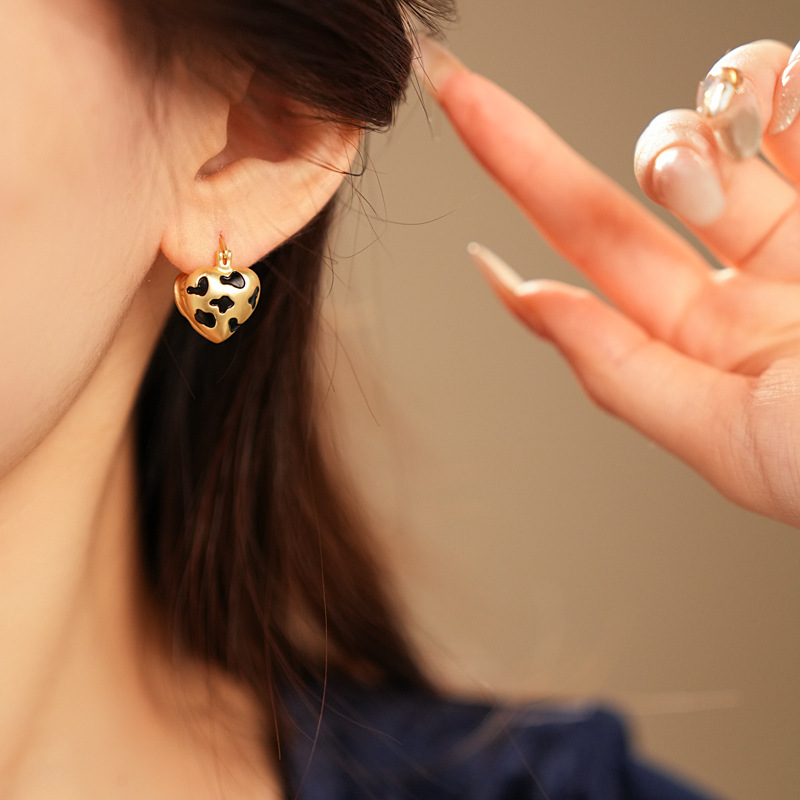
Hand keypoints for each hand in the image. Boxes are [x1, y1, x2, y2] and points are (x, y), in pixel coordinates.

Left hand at [417, 37, 799, 527]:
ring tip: (732, 151)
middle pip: (623, 187)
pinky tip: (784, 103)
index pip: (585, 250)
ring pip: (716, 122)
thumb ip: (622, 370)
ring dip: (695, 120)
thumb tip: (519, 296)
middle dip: (529, 139)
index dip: (514, 176)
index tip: (449, 106)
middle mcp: (749, 275)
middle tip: (500, 107)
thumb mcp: (735, 438)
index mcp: (704, 342)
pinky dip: (785, 89)